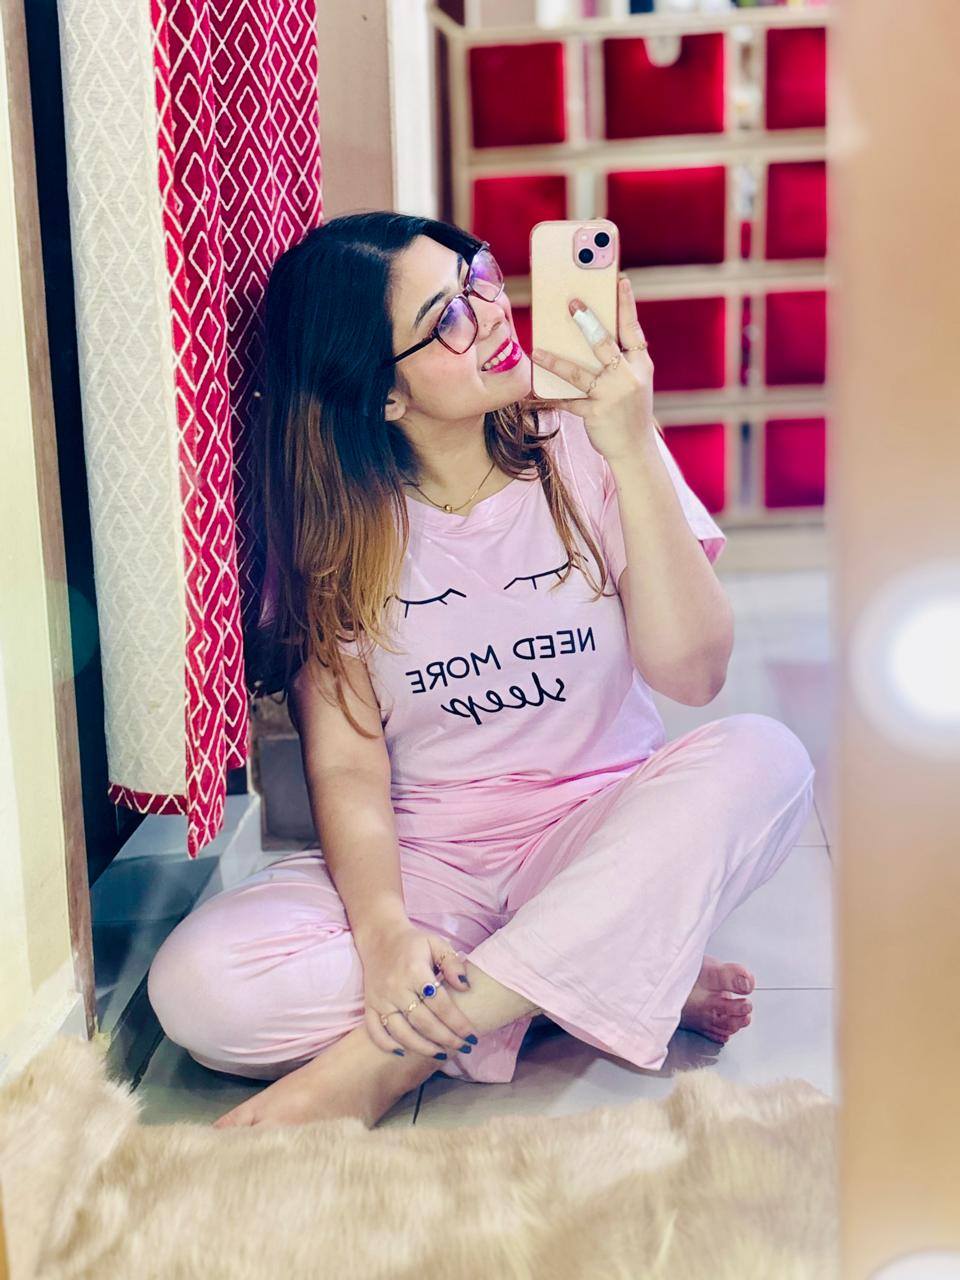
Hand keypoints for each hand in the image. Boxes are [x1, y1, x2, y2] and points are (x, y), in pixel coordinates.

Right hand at [360, 920, 480, 1058]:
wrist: (380, 938)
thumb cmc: (414, 943)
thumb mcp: (437, 944)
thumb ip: (452, 964)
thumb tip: (465, 987)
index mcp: (415, 970)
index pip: (440, 1004)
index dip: (458, 1022)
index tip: (472, 1036)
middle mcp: (396, 987)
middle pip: (423, 1022)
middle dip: (446, 1038)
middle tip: (463, 1048)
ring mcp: (380, 998)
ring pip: (401, 1032)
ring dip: (422, 1047)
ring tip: (441, 1054)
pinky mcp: (369, 1005)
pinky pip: (375, 1031)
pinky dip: (387, 1045)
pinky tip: (404, 1053)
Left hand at [529, 274, 655, 462]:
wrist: (635, 450)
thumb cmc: (630, 412)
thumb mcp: (634, 383)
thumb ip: (620, 361)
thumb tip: (588, 336)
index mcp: (641, 365)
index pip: (633, 329)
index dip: (626, 304)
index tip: (619, 280)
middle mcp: (629, 377)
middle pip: (604, 343)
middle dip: (587, 322)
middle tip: (571, 304)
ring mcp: (612, 395)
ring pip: (579, 372)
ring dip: (556, 361)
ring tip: (538, 351)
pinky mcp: (596, 412)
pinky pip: (569, 401)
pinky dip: (552, 397)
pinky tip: (535, 391)